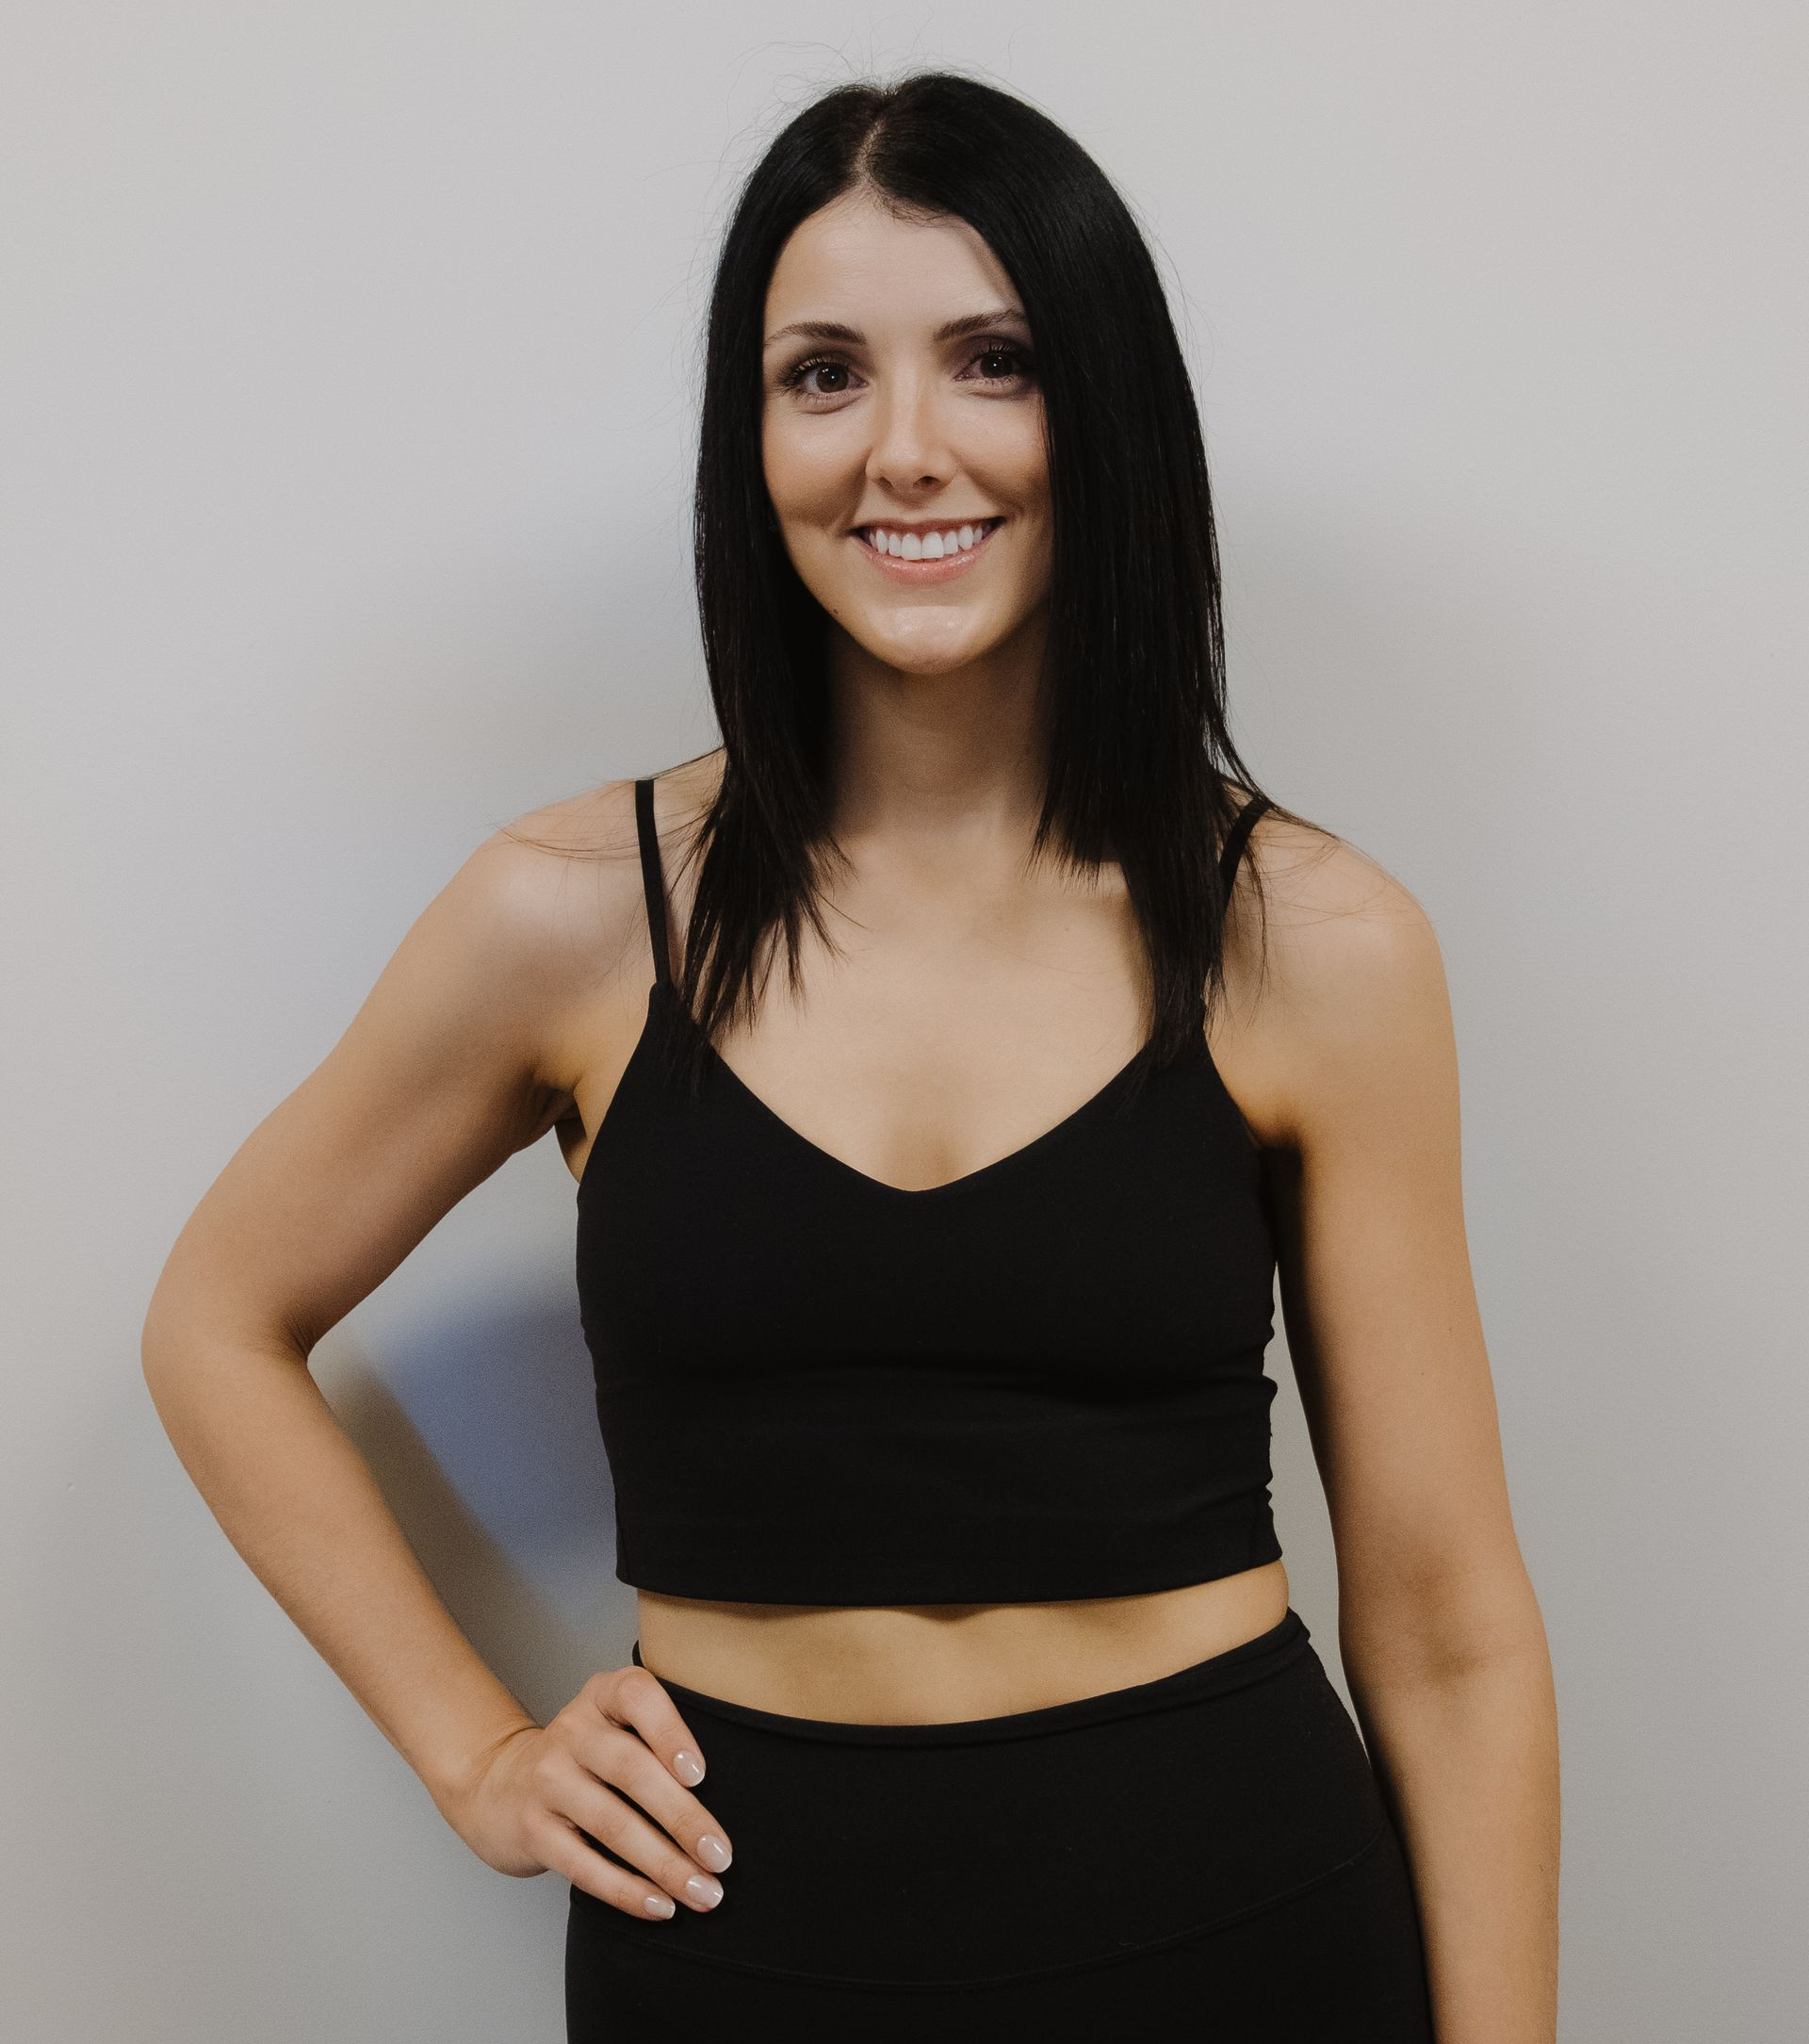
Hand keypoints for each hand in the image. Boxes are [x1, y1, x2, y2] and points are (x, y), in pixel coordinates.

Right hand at [442, 1664, 733, 1919]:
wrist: (500, 1784)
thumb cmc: (585, 1756)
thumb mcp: (615, 1725)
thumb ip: (660, 1740)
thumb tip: (732, 1797)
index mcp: (602, 1696)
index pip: (636, 1696)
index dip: (670, 1732)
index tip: (701, 1775)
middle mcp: (572, 1730)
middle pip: (632, 1771)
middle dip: (683, 1818)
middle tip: (722, 1857)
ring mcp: (547, 1779)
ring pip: (612, 1825)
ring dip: (664, 1865)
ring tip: (703, 1892)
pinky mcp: (532, 1829)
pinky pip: (584, 1866)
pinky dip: (627, 1892)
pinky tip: (660, 1907)